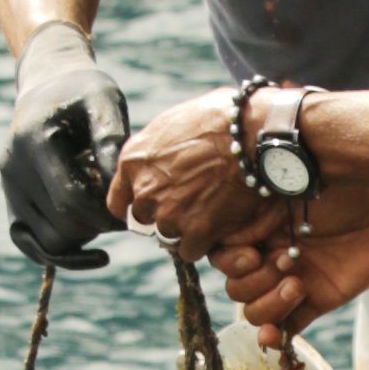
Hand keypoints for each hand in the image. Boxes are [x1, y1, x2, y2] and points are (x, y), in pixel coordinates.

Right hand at [1, 21, 130, 267]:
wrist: (49, 87)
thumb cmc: (84, 91)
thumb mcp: (104, 99)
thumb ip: (110, 137)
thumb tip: (119, 184)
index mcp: (34, 142)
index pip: (70, 200)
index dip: (106, 214)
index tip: (134, 212)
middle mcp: (13, 169)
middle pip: (61, 225)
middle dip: (99, 226)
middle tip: (128, 215)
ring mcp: (9, 188)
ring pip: (48, 242)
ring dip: (85, 239)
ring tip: (109, 218)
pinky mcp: (12, 202)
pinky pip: (32, 245)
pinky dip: (63, 256)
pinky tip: (96, 254)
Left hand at [106, 88, 254, 256]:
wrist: (250, 134)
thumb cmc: (217, 119)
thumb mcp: (171, 124)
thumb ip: (156, 151)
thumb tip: (158, 159)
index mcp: (133, 162)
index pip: (118, 202)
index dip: (135, 205)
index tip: (150, 205)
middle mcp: (144, 191)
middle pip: (145, 219)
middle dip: (164, 214)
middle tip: (190, 201)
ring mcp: (169, 214)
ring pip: (169, 235)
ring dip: (186, 228)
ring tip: (210, 208)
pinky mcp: (195, 231)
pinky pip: (191, 250)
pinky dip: (203, 242)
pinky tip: (218, 223)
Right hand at [221, 192, 368, 345]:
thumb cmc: (342, 179)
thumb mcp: (293, 185)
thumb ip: (257, 204)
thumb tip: (222, 216)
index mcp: (256, 227)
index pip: (221, 257)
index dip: (230, 262)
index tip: (254, 252)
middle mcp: (269, 255)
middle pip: (237, 289)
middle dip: (255, 282)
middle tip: (289, 260)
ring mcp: (292, 280)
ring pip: (256, 312)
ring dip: (269, 305)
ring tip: (298, 285)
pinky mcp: (318, 300)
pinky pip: (287, 328)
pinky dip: (277, 337)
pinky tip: (275, 336)